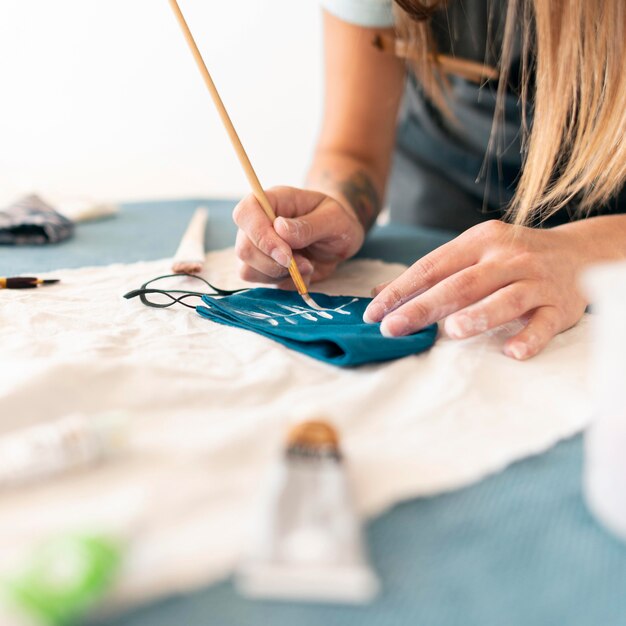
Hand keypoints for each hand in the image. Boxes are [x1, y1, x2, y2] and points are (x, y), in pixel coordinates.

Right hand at [233, 186, 364, 288]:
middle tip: (306, 264)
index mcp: (272, 201)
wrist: (339, 238)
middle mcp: (258, 223)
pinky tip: (302, 273)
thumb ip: (309, 225)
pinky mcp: (263, 267)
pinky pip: (261, 283)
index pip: (246, 213)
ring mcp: (257, 247)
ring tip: (308, 265)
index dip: (259, 235)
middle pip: (244, 248)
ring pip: (248, 269)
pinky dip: (284, 283)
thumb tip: (280, 229)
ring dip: (280, 275)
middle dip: (273, 263)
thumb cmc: (336, 221)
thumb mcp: (334, 219)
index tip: (286, 253)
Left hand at [363, 220, 589, 359]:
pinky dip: (530, 337)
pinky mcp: (562, 305)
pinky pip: (545, 323)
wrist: (579, 253)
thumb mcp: (472, 253)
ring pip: (506, 298)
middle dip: (424, 307)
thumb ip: (431, 272)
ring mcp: (537, 280)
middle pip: (461, 284)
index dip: (401, 290)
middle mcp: (507, 257)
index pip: (432, 266)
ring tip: (452, 331)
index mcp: (479, 241)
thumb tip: (380, 293)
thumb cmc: (511, 257)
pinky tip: (512, 352)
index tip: (373, 313)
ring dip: (480, 315)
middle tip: (393, 328)